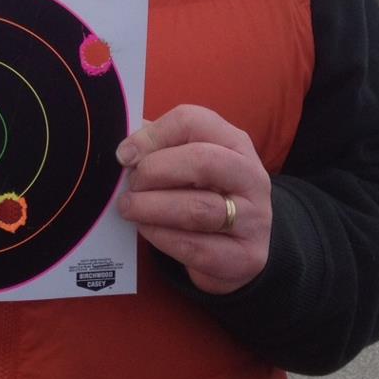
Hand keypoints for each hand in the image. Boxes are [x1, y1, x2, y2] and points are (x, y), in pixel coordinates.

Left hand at [115, 104, 270, 294]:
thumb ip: (158, 146)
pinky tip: (146, 229)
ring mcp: (253, 218)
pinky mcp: (245, 256)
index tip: (124, 154)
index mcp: (234, 142)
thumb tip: (124, 143)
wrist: (238, 246)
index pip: (193, 122)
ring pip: (197, 208)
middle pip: (201, 160)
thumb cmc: (203, 193)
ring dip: (151, 207)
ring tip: (129, 207)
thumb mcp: (188, 160)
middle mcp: (250, 176)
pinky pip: (194, 246)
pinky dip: (161, 236)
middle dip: (154, 170)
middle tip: (132, 183)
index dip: (152, 135)